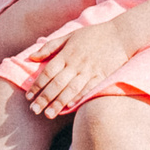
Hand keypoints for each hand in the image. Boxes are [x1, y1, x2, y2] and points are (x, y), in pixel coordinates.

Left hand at [19, 18, 133, 117]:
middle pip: (57, 83)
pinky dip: (79, 98)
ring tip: (48, 114)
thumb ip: (49, 47)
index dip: (37, 85)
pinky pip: (88, 89)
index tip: (28, 97)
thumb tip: (31, 57)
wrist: (121, 34)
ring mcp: (89, 70)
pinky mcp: (102, 76)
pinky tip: (69, 107)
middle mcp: (76, 63)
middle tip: (33, 110)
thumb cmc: (93, 35)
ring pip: (71, 89)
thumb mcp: (69, 36)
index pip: (48, 72)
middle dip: (44, 98)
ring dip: (58, 102)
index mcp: (66, 53)